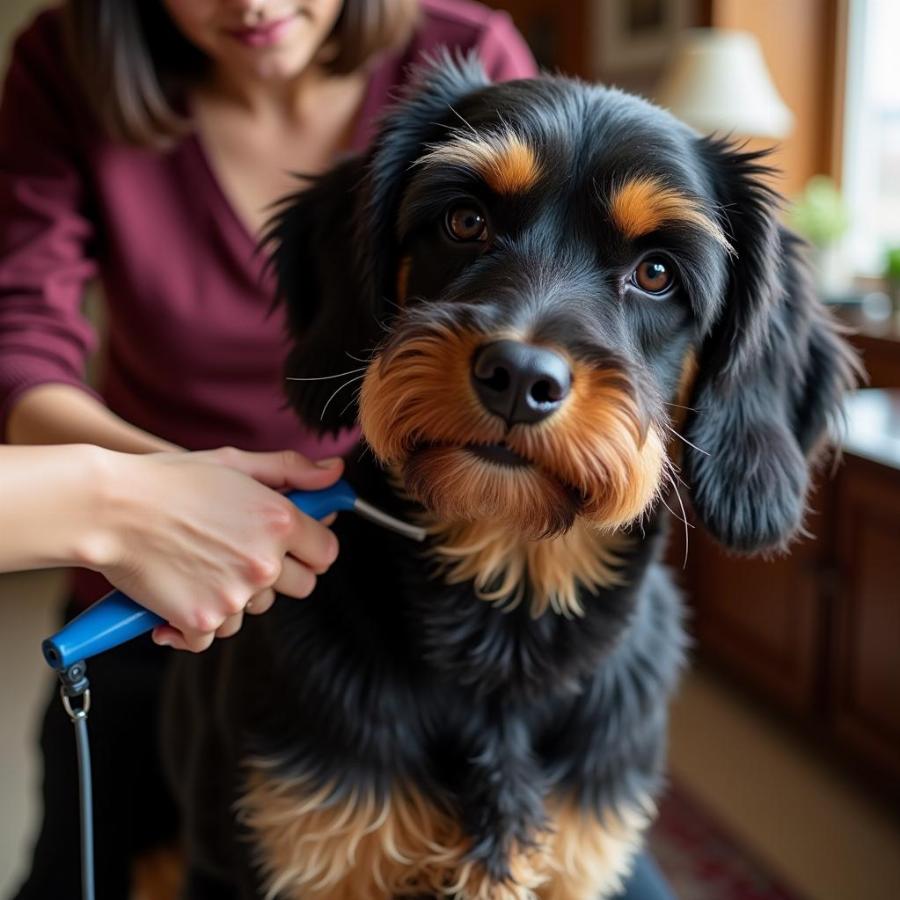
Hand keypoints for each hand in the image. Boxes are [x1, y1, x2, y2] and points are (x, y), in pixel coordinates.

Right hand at [84, 447, 342, 651]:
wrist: (108, 509)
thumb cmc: (169, 482)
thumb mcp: (236, 463)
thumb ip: (292, 470)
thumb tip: (335, 473)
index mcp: (279, 521)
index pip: (326, 552)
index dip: (311, 549)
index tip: (293, 547)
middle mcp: (264, 561)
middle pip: (302, 587)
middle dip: (279, 575)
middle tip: (240, 554)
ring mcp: (234, 595)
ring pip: (256, 612)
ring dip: (235, 598)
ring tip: (201, 568)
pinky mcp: (201, 621)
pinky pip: (214, 636)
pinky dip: (195, 625)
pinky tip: (177, 598)